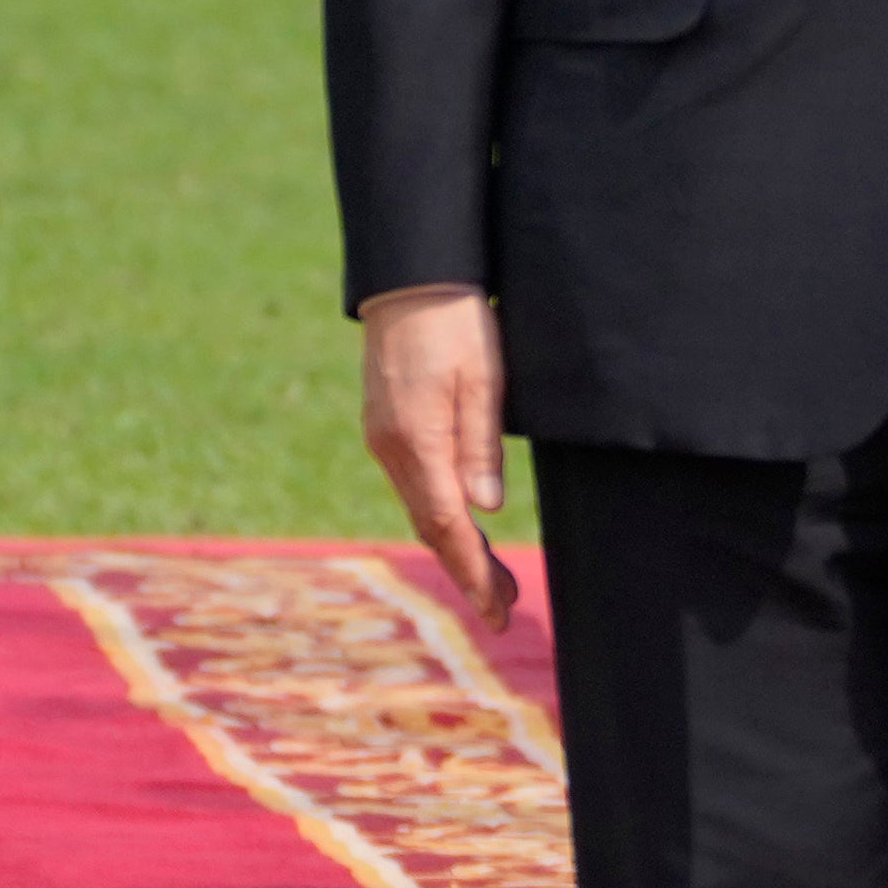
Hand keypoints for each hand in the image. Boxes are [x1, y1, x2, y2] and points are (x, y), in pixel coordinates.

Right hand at [358, 285, 514, 620]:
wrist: (410, 279)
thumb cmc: (455, 322)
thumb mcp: (483, 380)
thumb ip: (480, 446)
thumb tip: (483, 511)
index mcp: (418, 441)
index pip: (446, 526)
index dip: (473, 572)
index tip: (496, 608)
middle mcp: (393, 448)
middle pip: (430, 527)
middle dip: (468, 571)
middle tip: (502, 609)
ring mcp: (385, 437)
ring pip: (420, 508)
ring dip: (454, 546)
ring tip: (490, 579)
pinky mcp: (387, 425)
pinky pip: (413, 484)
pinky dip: (437, 515)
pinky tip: (459, 526)